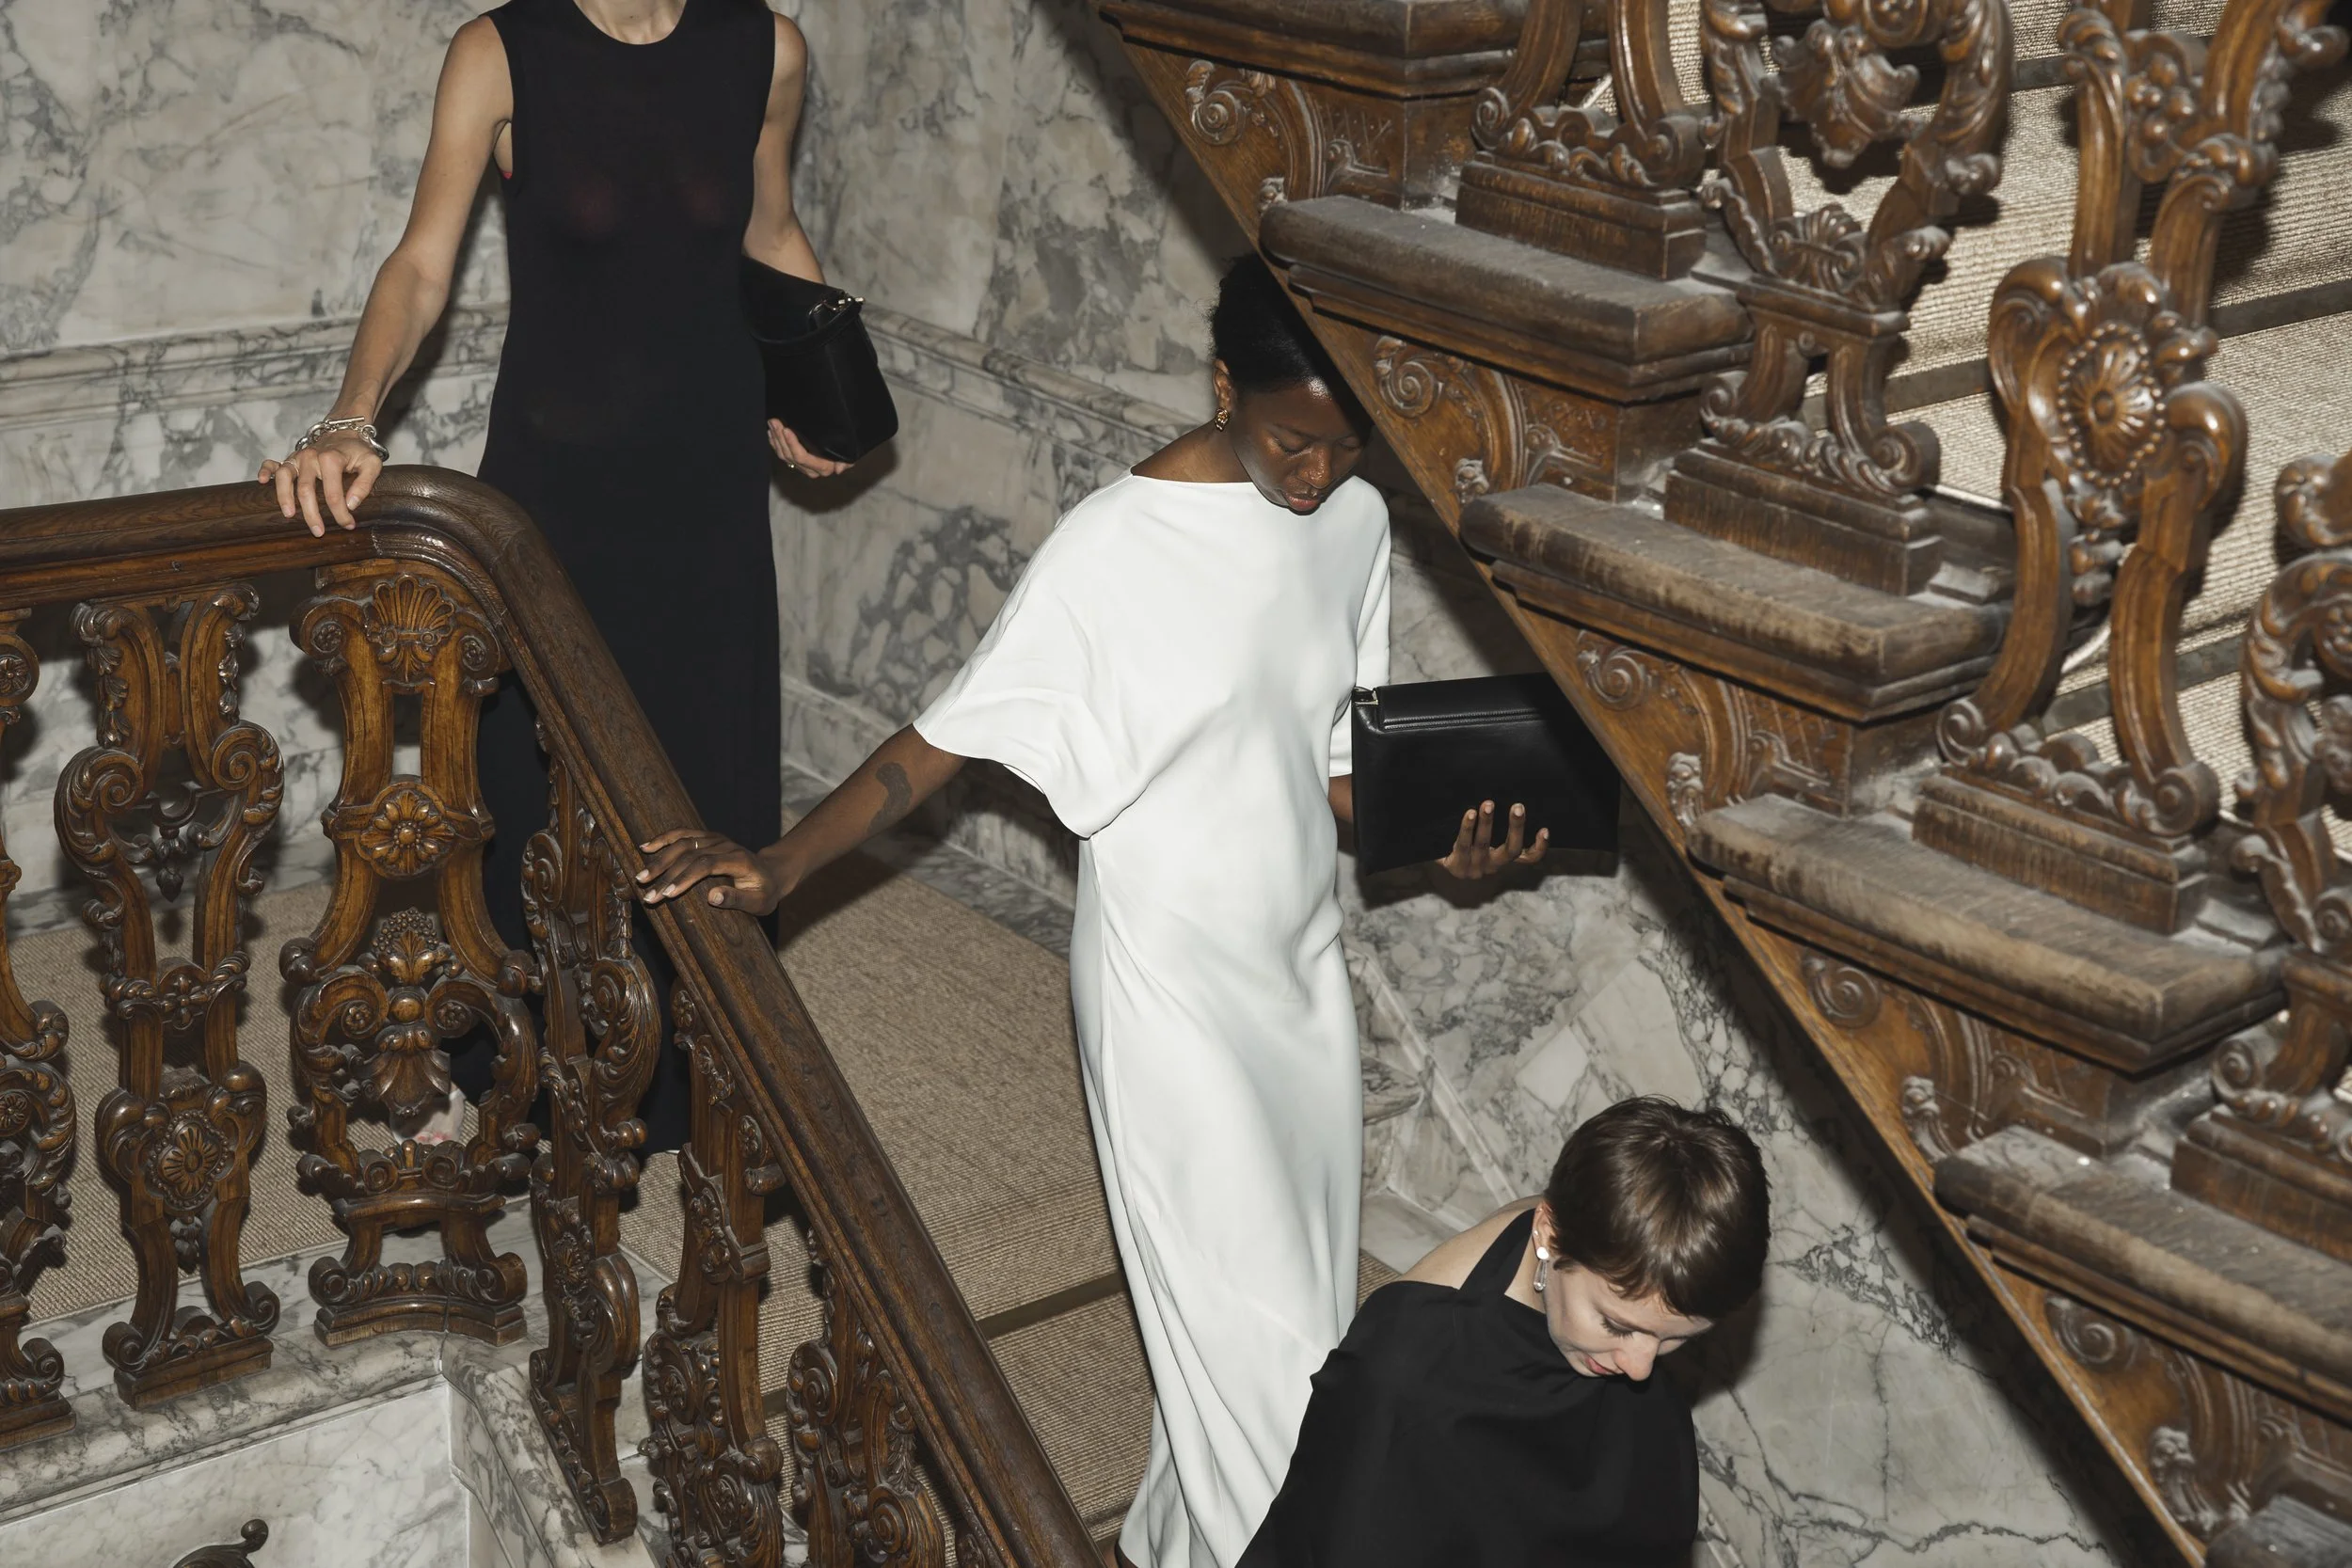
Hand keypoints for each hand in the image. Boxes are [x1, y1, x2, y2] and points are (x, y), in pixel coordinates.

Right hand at [258, 432, 383, 536]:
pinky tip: (262, 482)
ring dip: (284, 497)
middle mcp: (311, 456)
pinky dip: (265, 471)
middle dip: (311, 514)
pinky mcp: (290, 458)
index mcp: (331, 458)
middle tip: (318, 532)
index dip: (340, 513)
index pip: (333, 493)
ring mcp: (298, 457)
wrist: (344, 432)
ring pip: (284, 477)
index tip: (348, 525)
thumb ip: (364, 484)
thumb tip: (351, 504)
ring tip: (289, 515)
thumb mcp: (372, 464)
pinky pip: (272, 463)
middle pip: (306, 489)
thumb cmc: (358, 451)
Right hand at [636, 829, 793, 914]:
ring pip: (683, 843)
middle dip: (667, 874)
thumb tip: (713, 898)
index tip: (668, 894)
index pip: (707, 864)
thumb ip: (738, 900)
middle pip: (690, 855)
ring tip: (641, 877)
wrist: (772, 873)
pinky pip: (683, 834)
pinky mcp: (707, 837)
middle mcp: (725, 845)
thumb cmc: (765, 892)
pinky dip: (663, 839)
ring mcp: (715, 839)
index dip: (686, 878)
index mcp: (739, 860)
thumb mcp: (759, 903)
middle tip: (648, 894)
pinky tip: (645, 847)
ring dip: (660, 859)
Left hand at [768, 418, 850, 477]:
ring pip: (783, 454)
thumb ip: (847, 461)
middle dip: (781, 438)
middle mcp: (810, 470)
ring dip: (776, 438)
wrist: (845, 446)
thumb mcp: (851, 452)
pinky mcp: (795, 461)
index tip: (786, 430)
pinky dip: (775, 443)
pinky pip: (781, 454)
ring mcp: (801, 466)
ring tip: (772, 423)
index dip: (792, 444)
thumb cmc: (848, 447)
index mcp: (822, 468)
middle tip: (775, 422)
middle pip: (790, 455)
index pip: (802, 457)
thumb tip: (839, 470)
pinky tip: (771, 432)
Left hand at [1436, 801, 1548, 879]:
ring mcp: (1475, 868)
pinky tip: (1470, 814)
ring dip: (1487, 823)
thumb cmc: (1466, 841)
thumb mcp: (1484, 835)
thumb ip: (1498, 824)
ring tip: (1488, 804)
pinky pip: (1463, 844)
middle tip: (1517, 807)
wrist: (1437, 856)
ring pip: (1483, 845)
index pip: (1528, 858)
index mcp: (1504, 859)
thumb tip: (1507, 792)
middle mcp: (1493, 866)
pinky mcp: (1457, 866)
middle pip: (1511, 851)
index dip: (1539, 848)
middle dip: (1516, 828)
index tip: (1544, 830)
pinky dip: (1468, 828)